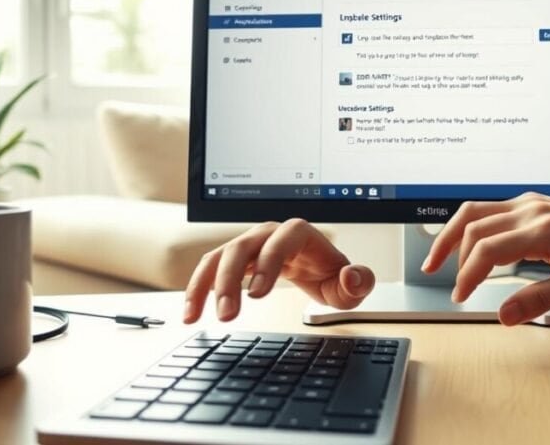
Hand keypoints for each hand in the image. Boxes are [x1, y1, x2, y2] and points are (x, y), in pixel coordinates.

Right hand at [183, 219, 374, 322]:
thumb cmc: (332, 274)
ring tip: (197, 316)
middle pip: (243, 247)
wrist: (317, 268)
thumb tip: (352, 276)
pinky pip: (210, 268)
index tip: (257, 294)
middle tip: (227, 314)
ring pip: (220, 256)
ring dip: (206, 285)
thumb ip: (359, 281)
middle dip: (230, 280)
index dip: (268, 263)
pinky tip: (190, 312)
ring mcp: (249, 244)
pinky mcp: (234, 259)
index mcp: (299, 234)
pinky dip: (197, 288)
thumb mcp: (350, 283)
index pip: (281, 240)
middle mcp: (269, 234)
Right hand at [422, 192, 549, 325]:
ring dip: (453, 233)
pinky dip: (472, 227)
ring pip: (476, 210)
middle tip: (440, 279)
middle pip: (472, 225)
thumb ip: (538, 299)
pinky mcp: (534, 205)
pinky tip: (469, 245)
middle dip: (451, 253)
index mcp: (542, 230)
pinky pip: (491, 210)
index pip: (488, 250)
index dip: (468, 275)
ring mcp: (531, 204)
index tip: (462, 297)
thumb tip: (503, 315)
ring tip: (437, 257)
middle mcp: (531, 210)